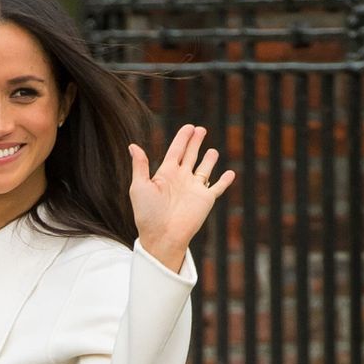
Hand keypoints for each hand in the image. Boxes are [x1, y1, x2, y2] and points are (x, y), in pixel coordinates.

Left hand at [129, 124, 234, 271]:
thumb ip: (140, 166)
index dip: (182, 138)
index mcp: (165, 174)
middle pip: (190, 155)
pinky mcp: (206, 199)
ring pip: (204, 169)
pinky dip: (225, 180)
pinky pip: (218, 187)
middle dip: (196, 142)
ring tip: (213, 151)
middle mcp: (181, 179)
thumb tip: (133, 146)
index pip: (175, 151)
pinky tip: (230, 173)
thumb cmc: (147, 214)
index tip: (189, 127)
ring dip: (209, 160)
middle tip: (201, 129)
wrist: (162, 235)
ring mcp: (194, 188)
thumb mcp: (140, 187)